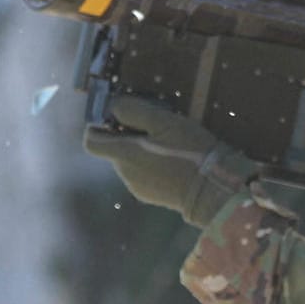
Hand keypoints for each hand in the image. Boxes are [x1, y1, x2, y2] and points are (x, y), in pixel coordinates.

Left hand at [81, 96, 251, 227]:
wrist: (213, 189)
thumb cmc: (189, 151)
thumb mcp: (164, 121)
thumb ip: (133, 111)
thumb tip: (113, 106)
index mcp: (124, 154)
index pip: (91, 142)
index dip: (97, 127)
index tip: (115, 117)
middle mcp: (124, 173)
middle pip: (114, 150)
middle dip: (127, 136)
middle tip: (154, 124)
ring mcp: (137, 187)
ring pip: (130, 162)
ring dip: (141, 150)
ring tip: (168, 142)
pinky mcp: (151, 197)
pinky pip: (143, 175)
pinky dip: (151, 165)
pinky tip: (173, 160)